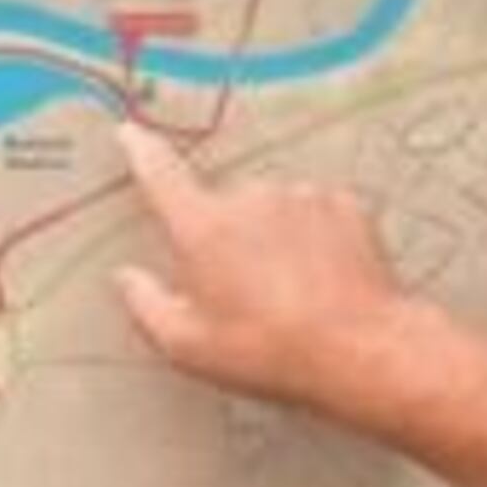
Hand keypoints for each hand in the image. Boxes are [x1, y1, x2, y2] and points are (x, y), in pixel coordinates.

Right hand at [110, 122, 421, 420]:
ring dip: (273, 241)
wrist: (359, 350)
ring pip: (272, 211)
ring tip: (290, 296)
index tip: (131, 134)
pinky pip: (314, 215)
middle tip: (245, 297)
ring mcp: (300, 196)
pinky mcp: (342, 205)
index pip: (160, 175)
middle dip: (227, 242)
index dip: (142, 152)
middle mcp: (249, 197)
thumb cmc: (270, 352)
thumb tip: (127, 278)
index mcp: (203, 229)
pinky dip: (313, 240)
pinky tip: (320, 282)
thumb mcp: (189, 346)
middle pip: (223, 208)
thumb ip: (146, 304)